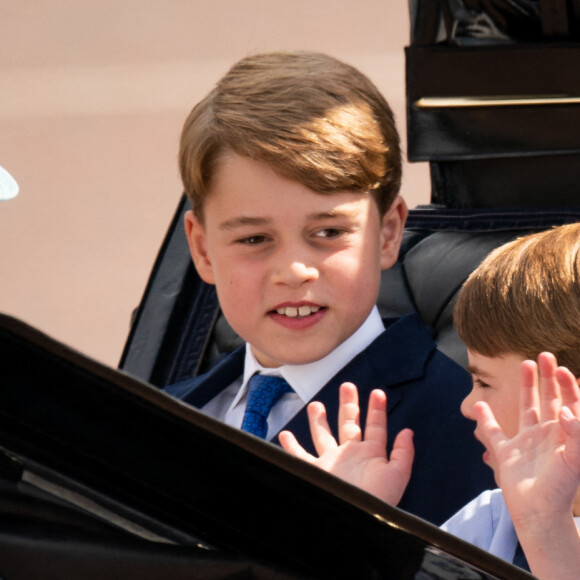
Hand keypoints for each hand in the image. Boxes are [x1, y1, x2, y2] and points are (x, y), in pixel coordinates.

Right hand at [279, 382, 413, 504]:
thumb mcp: (397, 475)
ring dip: (320, 420)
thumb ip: (403, 453)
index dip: (377, 410)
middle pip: (348, 424)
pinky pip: (300, 456)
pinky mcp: (316, 471)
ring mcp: (331, 463)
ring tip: (316, 405)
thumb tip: (407, 432)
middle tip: (347, 386)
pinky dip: (291, 447)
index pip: (375, 427)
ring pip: (323, 435)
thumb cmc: (378, 503)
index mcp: (371, 454)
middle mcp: (350, 455)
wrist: (354, 521)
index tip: (378, 393)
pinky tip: (285, 436)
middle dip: (349, 405)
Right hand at [473, 353, 579, 578]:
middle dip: (549, 377)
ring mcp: (526, 442)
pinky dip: (485, 418)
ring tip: (526, 364)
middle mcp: (547, 435)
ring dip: (526, 387)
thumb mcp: (575, 459)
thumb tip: (569, 410)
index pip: (569, 402)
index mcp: (564, 435)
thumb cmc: (562, 488)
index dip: (566, 384)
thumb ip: (575, 433)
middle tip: (546, 355)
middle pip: (550, 399)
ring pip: (526, 408)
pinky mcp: (506, 453)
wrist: (539, 514)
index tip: (560, 368)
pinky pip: (493, 432)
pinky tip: (479, 404)